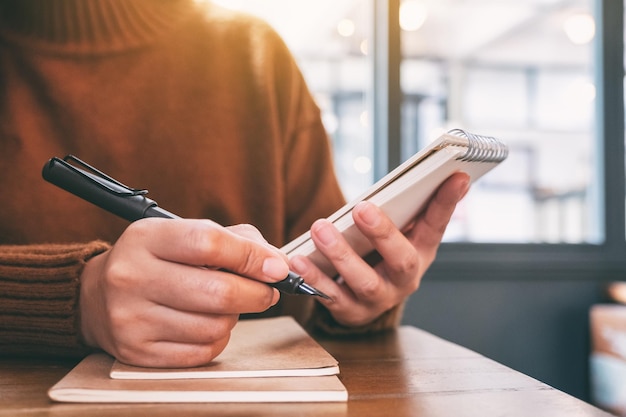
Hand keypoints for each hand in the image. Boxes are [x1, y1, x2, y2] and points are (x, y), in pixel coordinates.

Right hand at [79, 219, 288, 367]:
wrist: (97, 295)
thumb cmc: (155, 260)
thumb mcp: (183, 234)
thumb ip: (234, 240)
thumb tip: (276, 264)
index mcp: (146, 238)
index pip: (209, 243)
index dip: (252, 257)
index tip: (277, 268)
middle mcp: (132, 277)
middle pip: (218, 292)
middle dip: (257, 294)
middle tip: (266, 292)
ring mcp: (131, 318)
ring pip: (214, 327)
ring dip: (233, 318)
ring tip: (223, 306)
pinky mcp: (136, 352)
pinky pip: (201, 352)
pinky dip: (217, 340)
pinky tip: (207, 325)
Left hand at [290, 173, 469, 327]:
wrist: (359, 299)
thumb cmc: (376, 253)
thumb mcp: (395, 233)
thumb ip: (403, 208)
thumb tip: (423, 172)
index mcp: (421, 252)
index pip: (437, 225)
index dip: (447, 202)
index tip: (458, 175)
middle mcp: (405, 280)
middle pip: (402, 260)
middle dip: (383, 233)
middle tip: (361, 208)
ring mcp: (380, 300)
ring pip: (365, 282)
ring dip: (342, 255)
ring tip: (320, 229)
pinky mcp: (351, 312)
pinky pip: (332, 297)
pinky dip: (314, 279)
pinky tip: (298, 260)